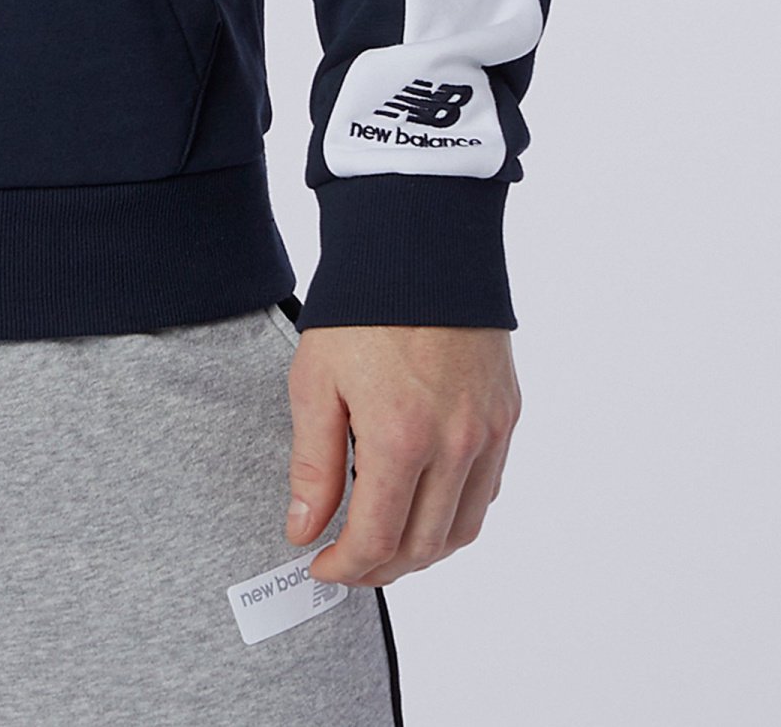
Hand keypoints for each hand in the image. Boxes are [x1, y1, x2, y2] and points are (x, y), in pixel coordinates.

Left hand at [285, 325, 519, 586]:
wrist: (420, 242)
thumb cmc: (361, 305)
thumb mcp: (315, 381)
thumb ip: (313, 466)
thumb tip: (305, 531)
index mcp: (401, 438)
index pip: (377, 541)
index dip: (344, 567)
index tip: (318, 566)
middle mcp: (456, 444)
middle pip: (423, 546)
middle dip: (379, 568)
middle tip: (346, 562)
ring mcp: (489, 432)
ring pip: (463, 528)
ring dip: (422, 550)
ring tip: (383, 543)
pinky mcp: (507, 415)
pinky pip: (487, 490)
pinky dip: (456, 514)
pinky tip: (425, 504)